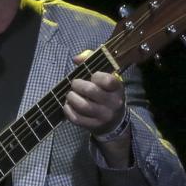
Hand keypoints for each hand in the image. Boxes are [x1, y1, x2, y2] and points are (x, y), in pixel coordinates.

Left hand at [68, 50, 131, 164]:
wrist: (114, 120)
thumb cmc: (106, 93)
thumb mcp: (105, 76)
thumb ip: (91, 61)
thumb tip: (76, 59)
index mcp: (118, 88)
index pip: (107, 80)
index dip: (95, 76)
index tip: (92, 76)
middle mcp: (114, 103)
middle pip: (91, 91)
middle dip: (77, 85)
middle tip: (74, 84)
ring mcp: (104, 116)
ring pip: (83, 106)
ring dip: (71, 98)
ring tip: (70, 95)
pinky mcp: (94, 126)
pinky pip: (77, 118)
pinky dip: (68, 110)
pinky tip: (68, 105)